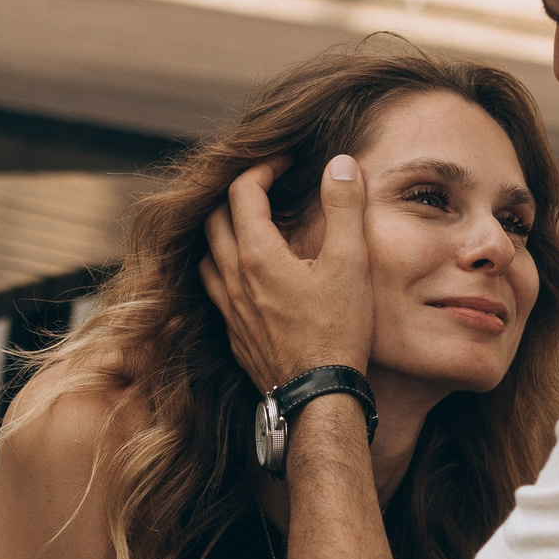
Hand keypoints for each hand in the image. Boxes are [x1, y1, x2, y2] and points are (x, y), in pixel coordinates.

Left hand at [197, 155, 372, 390]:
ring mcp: (229, 308)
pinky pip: (215, 289)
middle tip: (265, 188)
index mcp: (257, 255)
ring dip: (224, 232)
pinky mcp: (233, 333)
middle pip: (214, 219)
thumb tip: (339, 164)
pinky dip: (226, 267)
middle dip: (237, 195)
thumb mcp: (350, 261)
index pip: (242, 192)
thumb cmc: (337, 329)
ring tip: (252, 226)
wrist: (319, 395)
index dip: (262, 168)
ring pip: (207, 255)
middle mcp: (233, 278)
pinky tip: (249, 274)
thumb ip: (344, 208)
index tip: (284, 163)